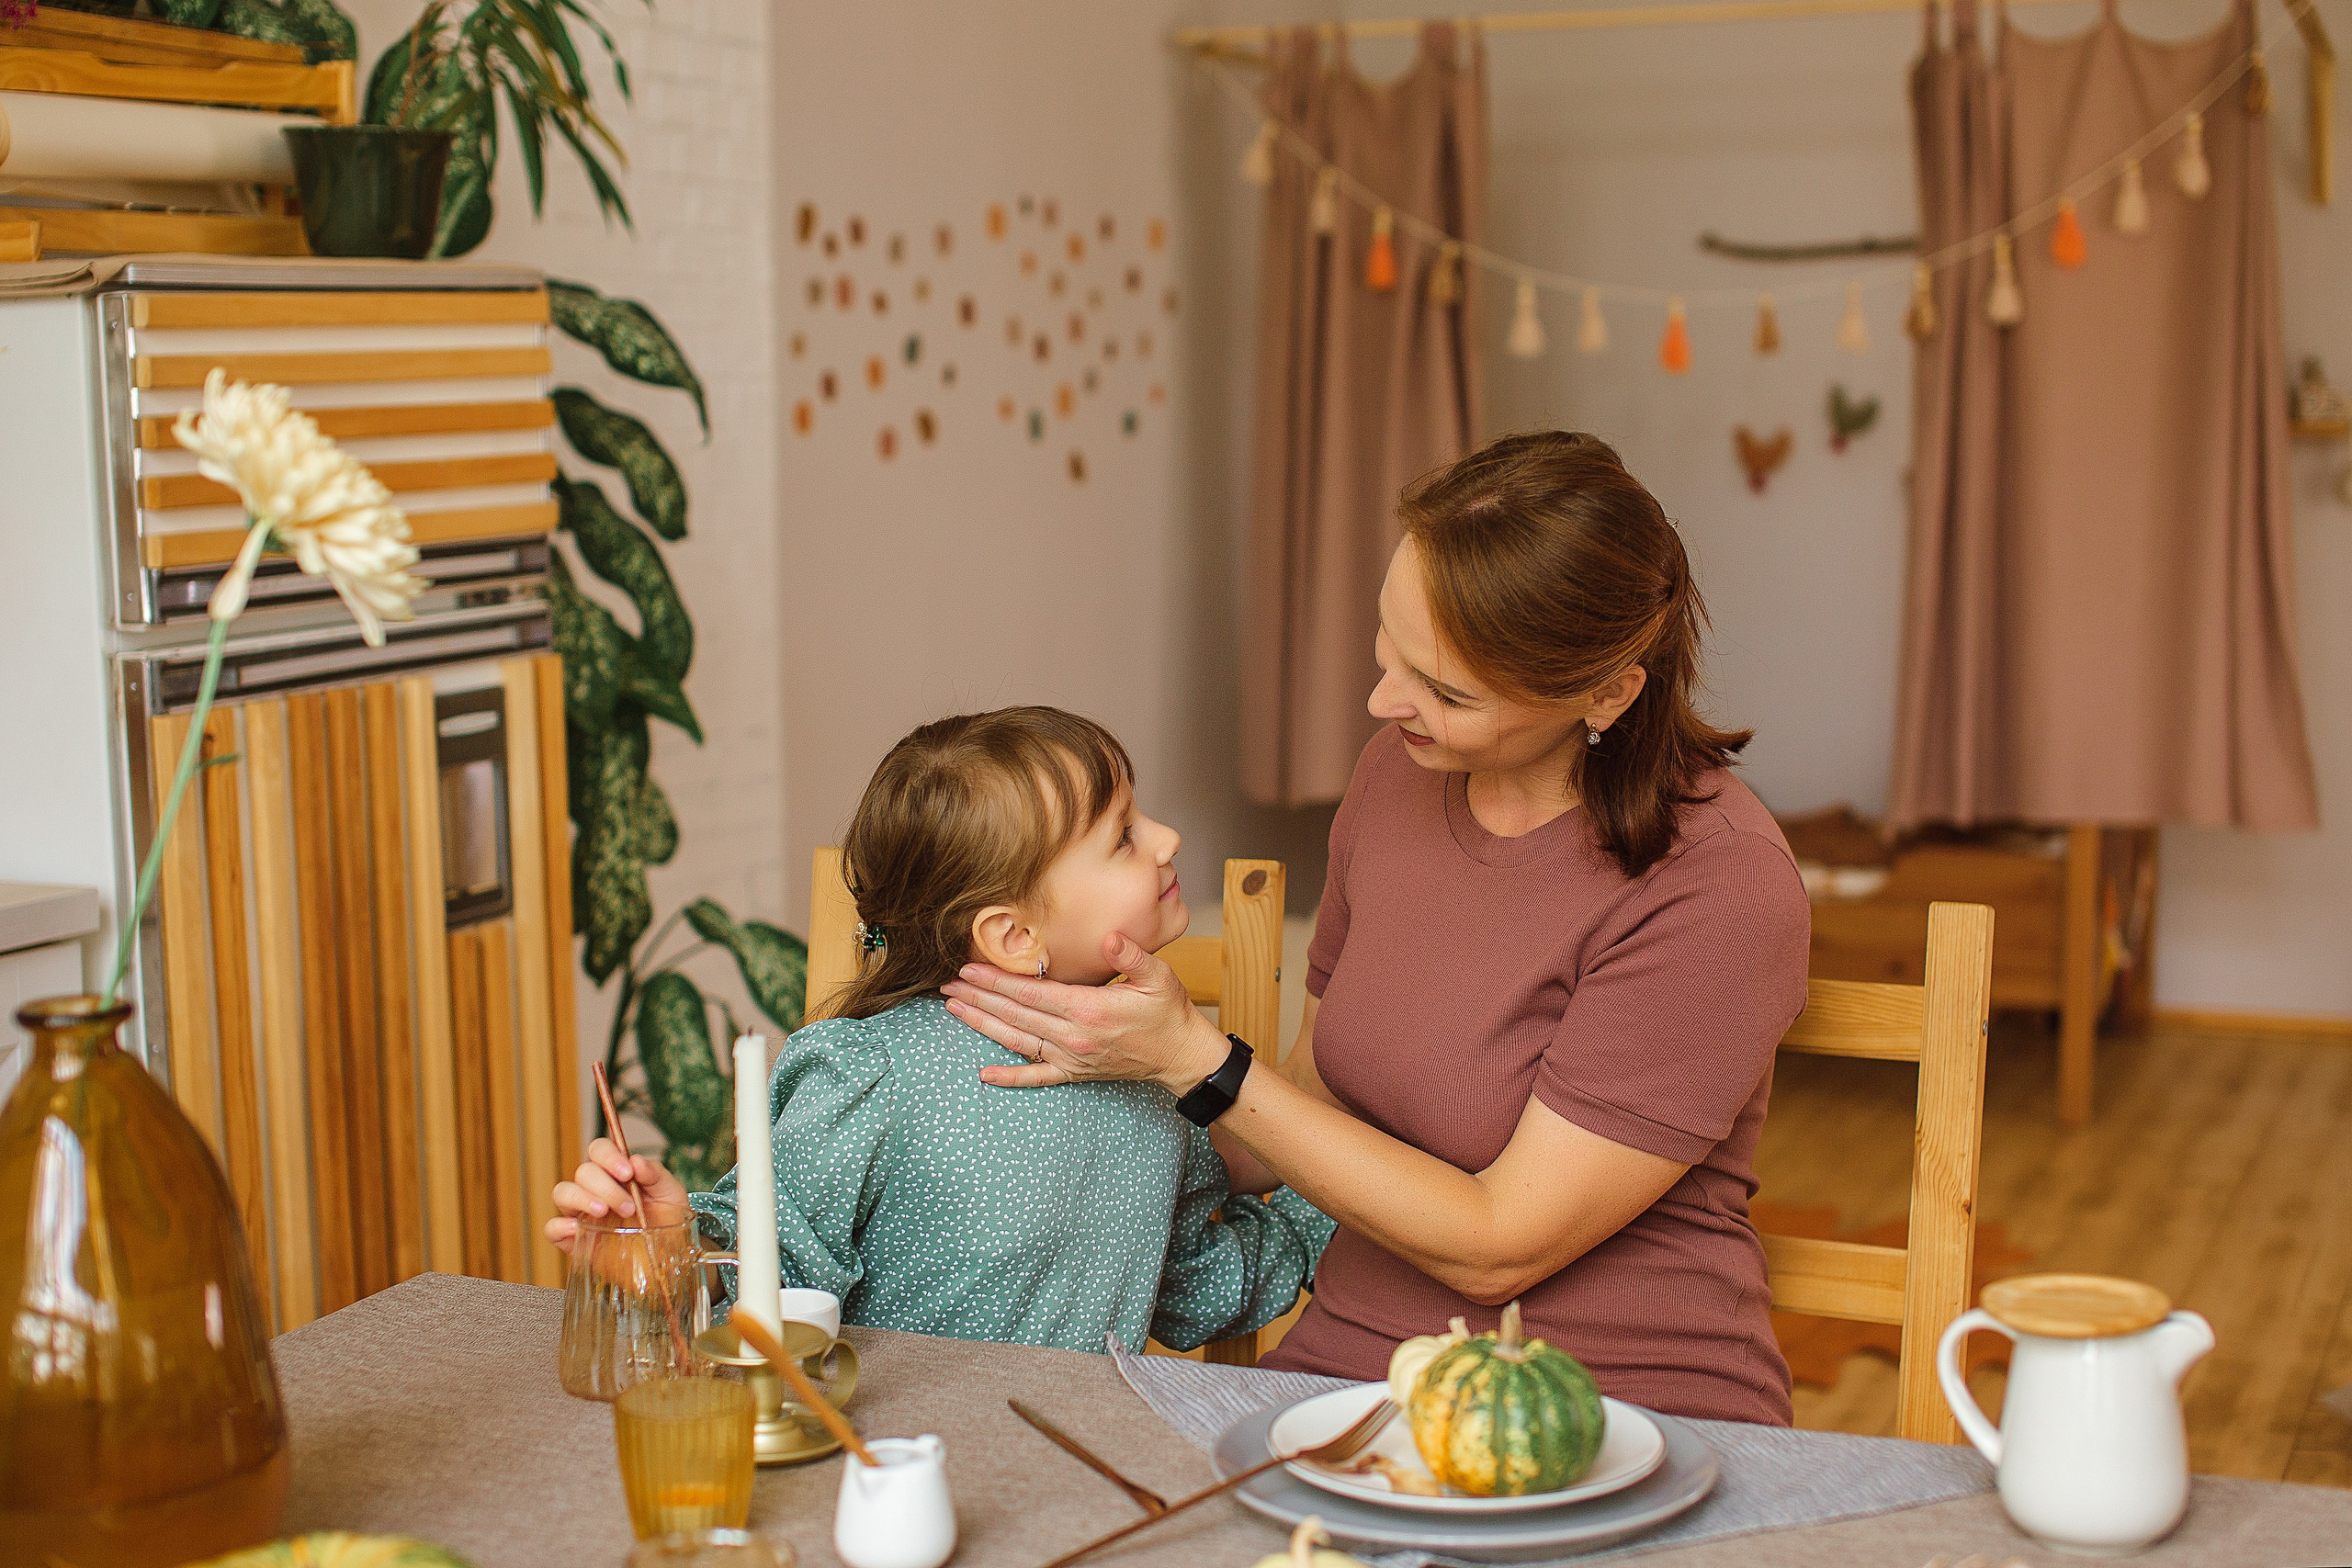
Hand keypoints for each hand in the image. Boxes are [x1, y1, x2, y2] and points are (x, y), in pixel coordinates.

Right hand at [545, 1137, 691, 1252]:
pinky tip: (577, 1229)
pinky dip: (560, 1227)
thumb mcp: (670, 1194)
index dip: (609, 1156)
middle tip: (628, 1206)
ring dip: (582, 1198)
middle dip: (605, 1186)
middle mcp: (595, 1190)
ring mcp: (582, 1214)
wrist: (666, 1257)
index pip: (599, 1150)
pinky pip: (552, 1229)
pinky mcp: (575, 1241)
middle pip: (583, 1172)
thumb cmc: (667, 1220)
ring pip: (562, 1193)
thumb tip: (636, 1160)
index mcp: (616, 1173)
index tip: (627, 1173)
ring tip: (603, 1212)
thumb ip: (656, 1174)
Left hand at [943, 930, 1231, 1093]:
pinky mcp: (1075, 1073)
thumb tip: (1109, 937)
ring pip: (1018, 1041)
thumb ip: (1131, 955)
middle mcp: (1074, 1037)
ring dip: (983, 1025)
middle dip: (979, 998)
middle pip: (1015, 1015)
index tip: (969, 968)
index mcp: (1089, 1009)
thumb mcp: (1157, 976)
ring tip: (954, 1011)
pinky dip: (1009, 1077)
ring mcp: (1072, 1058)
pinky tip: (984, 1074)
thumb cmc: (1168, 1012)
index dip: (997, 981)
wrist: (1179, 1055)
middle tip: (947, 986)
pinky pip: (1037, 1078)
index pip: (1031, 994)